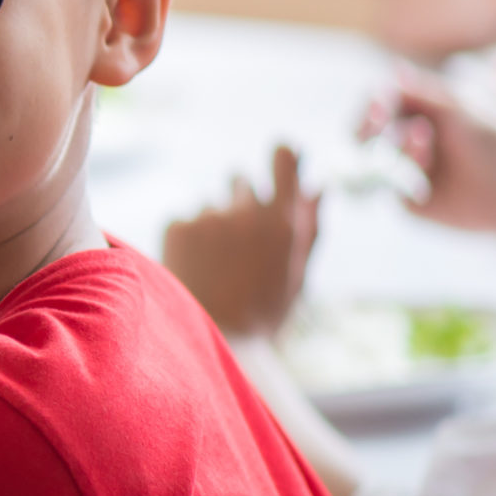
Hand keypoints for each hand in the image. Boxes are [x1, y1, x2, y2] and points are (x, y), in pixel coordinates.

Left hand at [162, 145, 317, 335]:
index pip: (283, 161)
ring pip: (209, 205)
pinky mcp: (177, 226)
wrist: (210, 340)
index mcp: (281, 222)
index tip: (278, 156)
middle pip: (240, 181)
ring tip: (213, 267)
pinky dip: (186, 239)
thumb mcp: (296, 274)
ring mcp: (209, 217)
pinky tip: (192, 268)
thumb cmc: (261, 312)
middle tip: (236, 241)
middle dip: (238, 201)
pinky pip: (184, 220)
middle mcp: (246, 212)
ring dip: (211, 225)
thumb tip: (318, 185)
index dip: (280, 157)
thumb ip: (309, 226)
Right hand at [360, 68, 495, 255]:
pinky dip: (405, 172)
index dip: (373, 103)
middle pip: (365, 130)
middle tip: (381, 119)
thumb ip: (427, 92)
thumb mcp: (462, 110)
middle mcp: (405, 139)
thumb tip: (394, 69)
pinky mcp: (406, 197)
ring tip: (423, 135)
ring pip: (372, 157)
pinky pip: (387, 185)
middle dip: (370, 124)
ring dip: (394, 142)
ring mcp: (404, 169)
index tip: (380, 106)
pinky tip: (427, 167)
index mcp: (418, 113)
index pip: (379, 103)